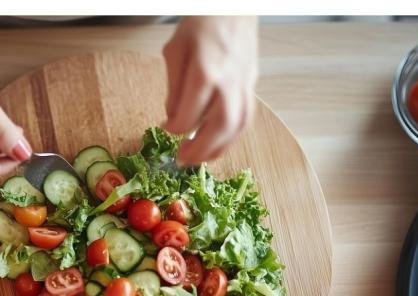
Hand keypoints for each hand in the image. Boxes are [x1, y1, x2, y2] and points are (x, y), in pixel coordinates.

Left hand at [162, 16, 257, 164]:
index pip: (188, 116)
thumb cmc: (200, 25)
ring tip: (199, 158)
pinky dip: (232, 138)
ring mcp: (244, 86)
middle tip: (182, 159)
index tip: (165, 128)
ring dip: (218, 149)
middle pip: (219, 128)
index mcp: (204, 73)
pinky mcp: (252, 87)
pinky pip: (246, 120)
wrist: (232, 9)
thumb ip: (173, 87)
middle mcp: (228, 83)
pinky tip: (218, 144)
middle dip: (199, 150)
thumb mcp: (174, 51)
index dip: (174, 129)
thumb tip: (173, 117)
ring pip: (237, 128)